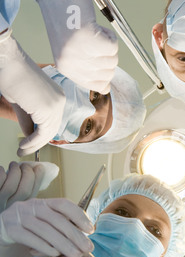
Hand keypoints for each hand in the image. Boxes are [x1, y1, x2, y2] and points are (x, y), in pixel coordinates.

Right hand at [0, 30, 65, 155]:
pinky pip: (42, 133)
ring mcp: (56, 105)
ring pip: (48, 133)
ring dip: (33, 144)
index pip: (52, 121)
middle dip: (37, 142)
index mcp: (56, 96)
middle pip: (51, 129)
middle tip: (23, 151)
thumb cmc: (10, 75)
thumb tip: (29, 135)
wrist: (6, 60)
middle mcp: (60, 100)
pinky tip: (23, 145)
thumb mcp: (22, 102)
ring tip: (21, 150)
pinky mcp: (48, 109)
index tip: (29, 144)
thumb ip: (29, 119)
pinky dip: (32, 142)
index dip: (41, 135)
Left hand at [0, 161, 58, 210]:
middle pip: (24, 191)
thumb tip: (37, 176)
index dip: (38, 179)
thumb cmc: (4, 207)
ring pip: (11, 187)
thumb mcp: (17, 206)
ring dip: (15, 171)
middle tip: (26, 165)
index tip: (40, 167)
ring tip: (14, 165)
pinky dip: (2, 172)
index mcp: (21, 212)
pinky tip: (2, 169)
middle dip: (27, 174)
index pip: (34, 195)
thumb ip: (26, 196)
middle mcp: (9, 210)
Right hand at [0, 198, 93, 256]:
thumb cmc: (30, 235)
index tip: (91, 229)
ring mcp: (18, 215)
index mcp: (43, 202)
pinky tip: (55, 254)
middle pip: (57, 219)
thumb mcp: (47, 227)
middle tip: (88, 248)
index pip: (64, 204)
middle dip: (75, 235)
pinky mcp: (8, 228)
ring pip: (44, 229)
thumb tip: (87, 232)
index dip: (79, 215)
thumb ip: (63, 227)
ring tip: (76, 255)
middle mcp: (30, 205)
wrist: (2, 241)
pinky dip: (43, 246)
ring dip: (63, 243)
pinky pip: (29, 237)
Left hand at [37, 0, 118, 93]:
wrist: (60, 1)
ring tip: (93, 33)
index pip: (98, 86)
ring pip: (113, 61)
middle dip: (107, 57)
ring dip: (107, 45)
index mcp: (67, 69)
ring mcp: (82, 54)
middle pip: (109, 74)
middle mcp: (73, 65)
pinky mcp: (91, 41)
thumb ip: (87, 71)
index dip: (105, 73)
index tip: (100, 60)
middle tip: (93, 42)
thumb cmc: (68, 23)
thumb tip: (105, 89)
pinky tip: (96, 29)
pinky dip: (109, 36)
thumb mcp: (73, 53)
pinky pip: (113, 47)